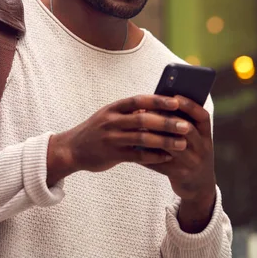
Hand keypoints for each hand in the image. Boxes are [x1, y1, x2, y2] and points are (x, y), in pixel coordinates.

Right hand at [47, 95, 188, 185]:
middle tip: (185, 125)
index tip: (176, 101)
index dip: (158, 100)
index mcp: (113, 108)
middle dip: (166, 122)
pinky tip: (167, 157)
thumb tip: (157, 107)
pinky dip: (154, 156)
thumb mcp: (109, 115)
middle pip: (143, 119)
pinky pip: (137, 156)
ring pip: (142, 138)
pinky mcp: (112, 155)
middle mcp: (112, 121)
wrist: (71, 149)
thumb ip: (130, 112)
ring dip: (165, 141)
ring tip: (182, 143)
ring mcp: (111, 138)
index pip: (138, 100)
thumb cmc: (97, 130)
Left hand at [145, 95, 216, 231]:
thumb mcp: (196, 140)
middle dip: (168, 118)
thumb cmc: (191, 154)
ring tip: (140, 127)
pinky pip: (162, 163)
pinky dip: (148, 155)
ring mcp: (193, 162)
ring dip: (155, 135)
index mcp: (206, 136)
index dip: (189, 106)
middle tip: (150, 110)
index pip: (202, 117)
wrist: (200, 187)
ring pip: (173, 146)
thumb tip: (159, 103)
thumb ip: (184, 124)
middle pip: (187, 129)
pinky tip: (136, 149)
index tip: (175, 96)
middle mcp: (203, 148)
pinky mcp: (181, 175)